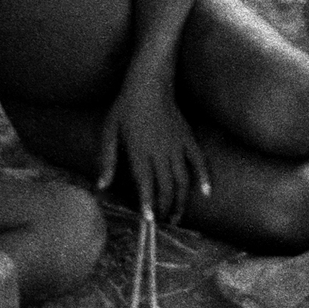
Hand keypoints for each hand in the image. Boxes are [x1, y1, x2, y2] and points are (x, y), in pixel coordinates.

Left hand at [97, 76, 209, 222]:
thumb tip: (102, 186)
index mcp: (140, 152)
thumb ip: (107, 160)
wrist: (149, 84)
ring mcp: (177, 146)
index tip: (149, 220)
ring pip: (182, 179)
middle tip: (162, 223)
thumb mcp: (109, 132)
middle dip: (164, 208)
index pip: (146, 184)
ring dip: (181, 200)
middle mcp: (160, 153)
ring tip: (177, 216)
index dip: (148, 204)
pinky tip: (206, 192)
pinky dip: (204, 177)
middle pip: (166, 186)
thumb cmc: (125, 108)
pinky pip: (199, 160)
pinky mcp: (188, 138)